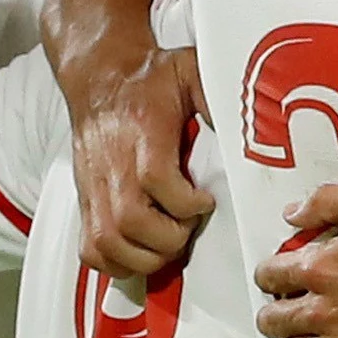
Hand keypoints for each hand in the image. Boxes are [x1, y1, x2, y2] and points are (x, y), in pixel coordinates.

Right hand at [69, 47, 211, 278]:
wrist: (99, 76)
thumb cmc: (147, 80)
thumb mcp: (189, 72)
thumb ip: (216, 97)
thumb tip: (252, 121)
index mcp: (141, 130)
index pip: (156, 179)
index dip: (185, 202)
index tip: (205, 202)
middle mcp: (112, 163)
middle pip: (130, 221)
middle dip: (168, 239)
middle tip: (187, 229)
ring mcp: (94, 187)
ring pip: (107, 242)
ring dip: (144, 258)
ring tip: (168, 246)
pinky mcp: (85, 200)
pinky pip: (89, 250)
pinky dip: (115, 265)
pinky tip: (140, 254)